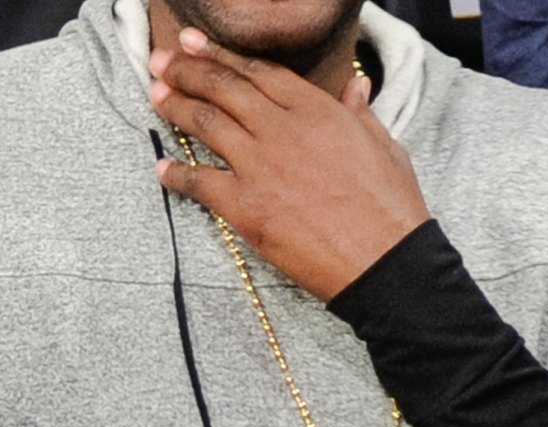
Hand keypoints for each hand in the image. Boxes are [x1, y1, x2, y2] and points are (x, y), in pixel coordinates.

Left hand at [149, 28, 430, 301]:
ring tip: (156, 96)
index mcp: (319, 111)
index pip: (259, 72)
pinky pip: (199, 183)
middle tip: (163, 62)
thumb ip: (361, 114)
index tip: (196, 43)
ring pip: (206, 124)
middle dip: (188, 71)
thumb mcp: (386, 148)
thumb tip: (355, 86)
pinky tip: (162, 168)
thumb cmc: (392, 209)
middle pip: (224, 89)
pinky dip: (176, 174)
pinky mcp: (246, 207)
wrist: (386, 263)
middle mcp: (284, 130)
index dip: (222, 55)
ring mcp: (261, 167)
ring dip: (176, 107)